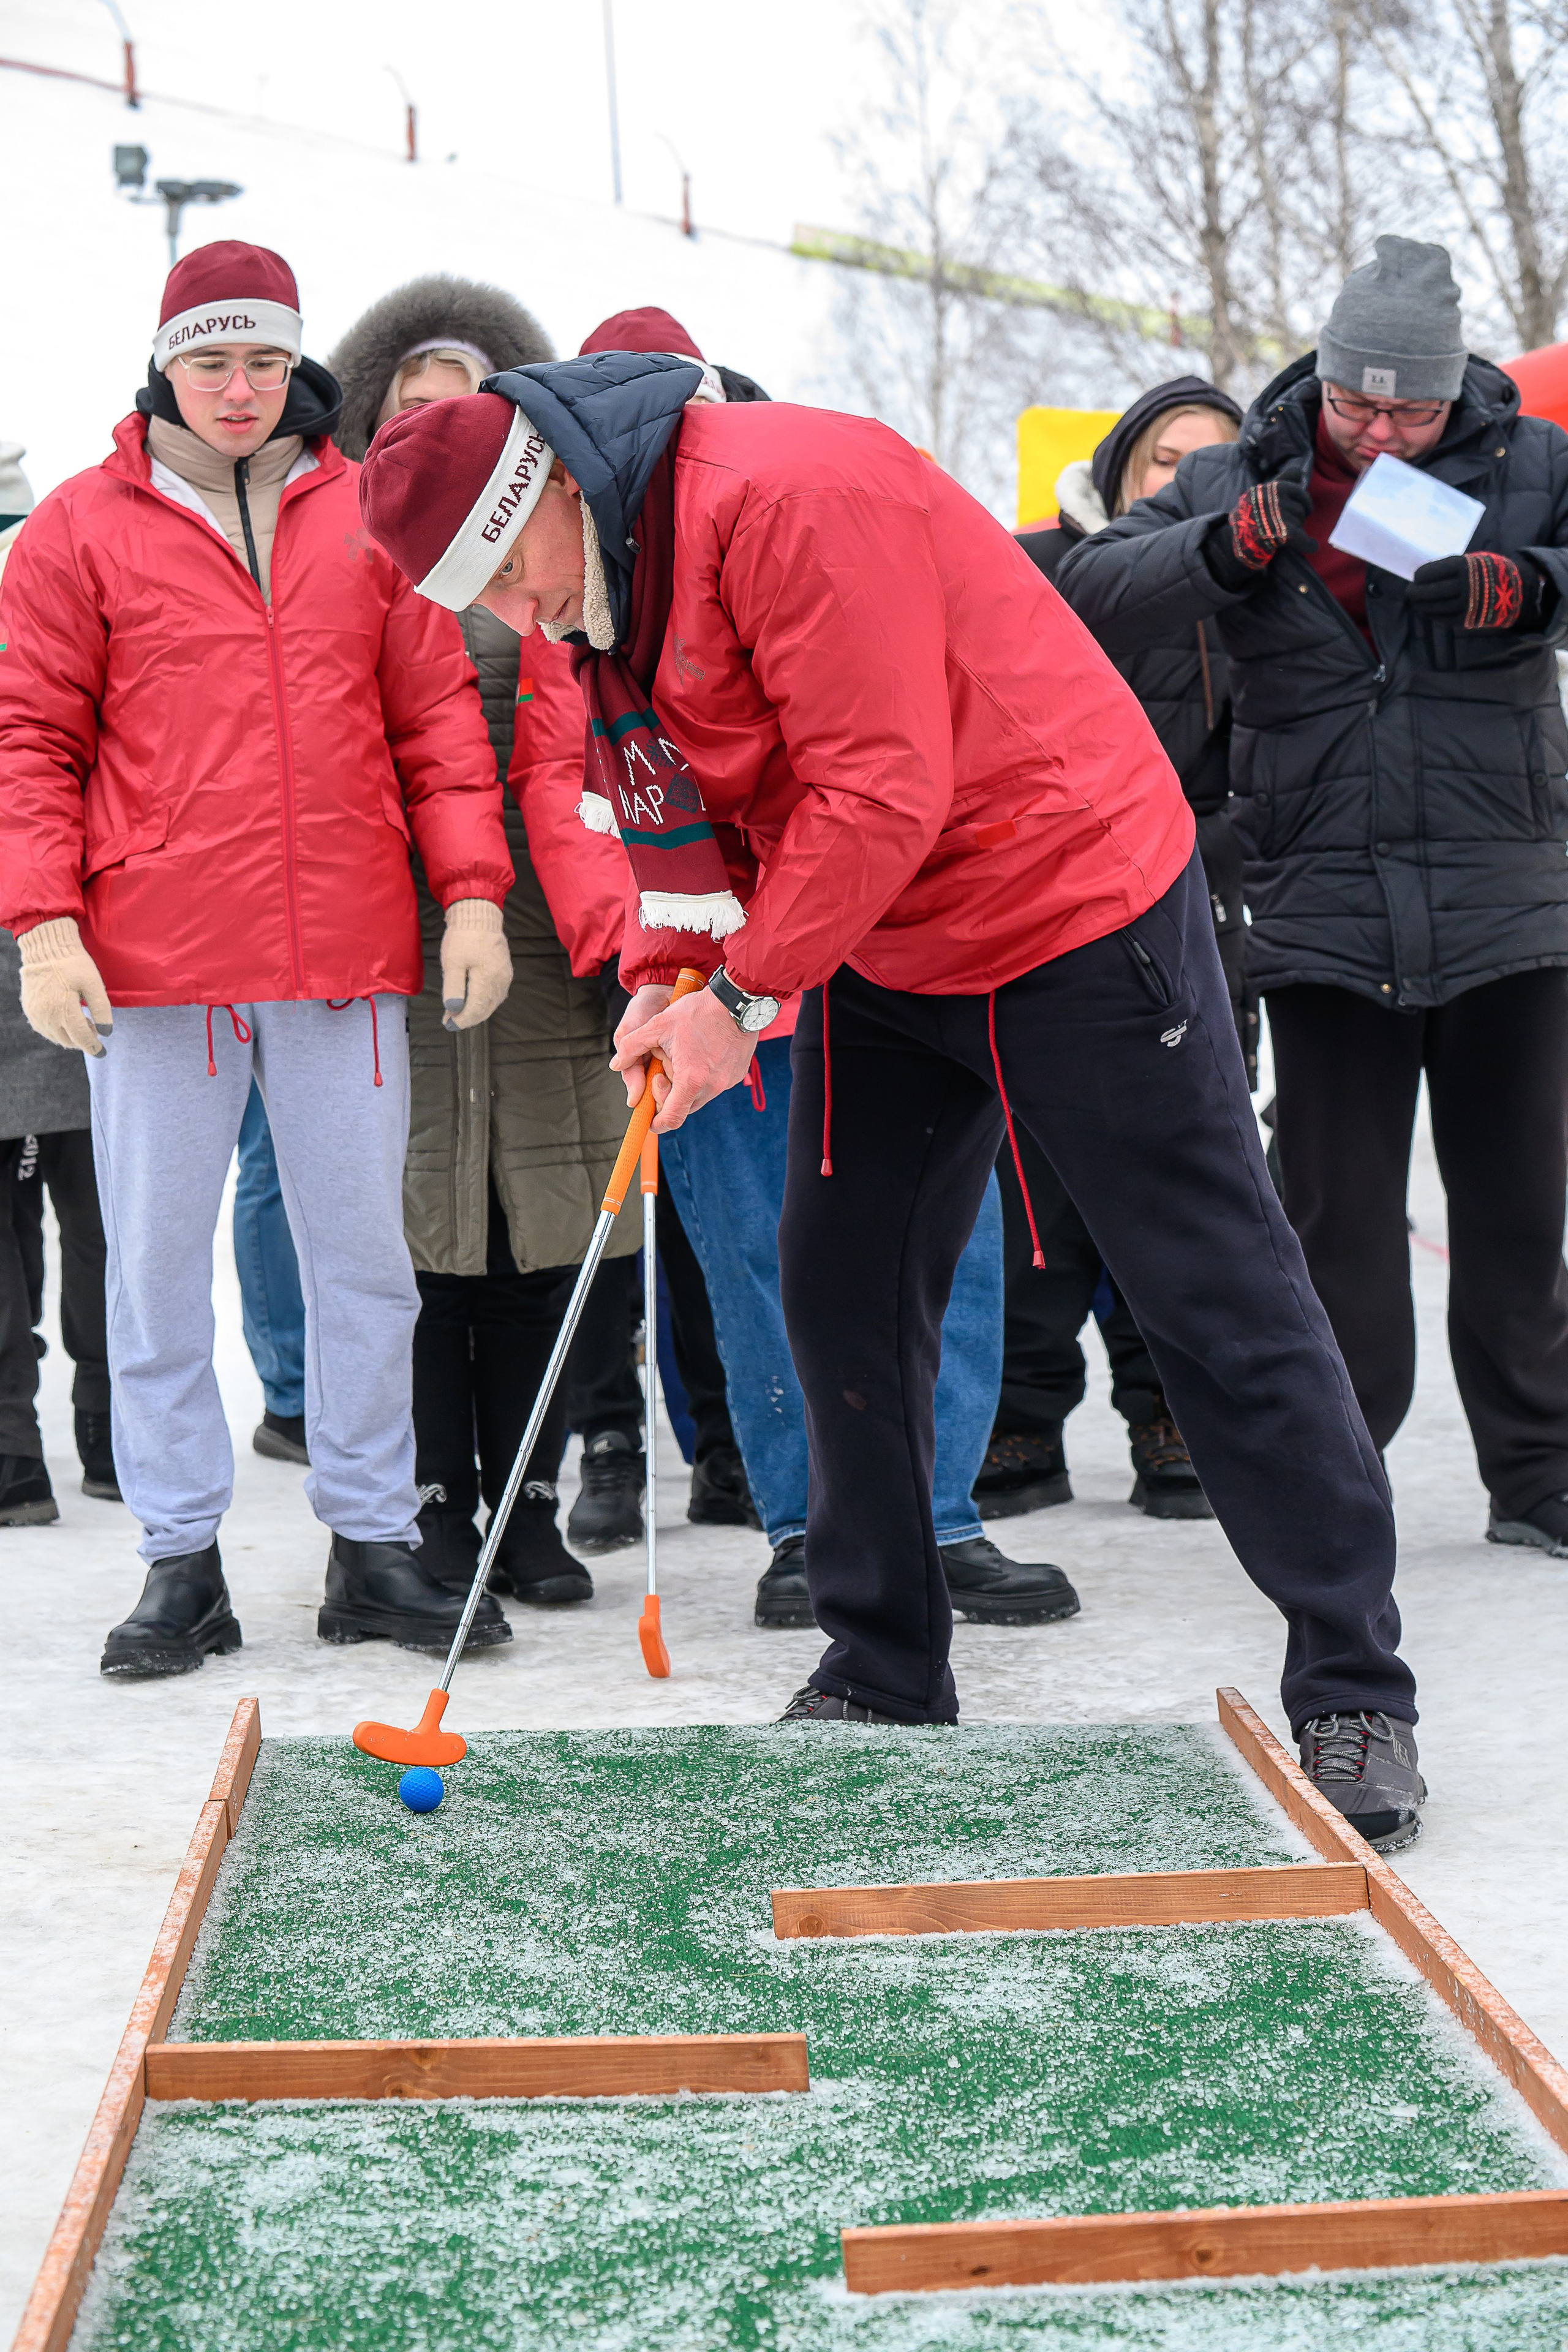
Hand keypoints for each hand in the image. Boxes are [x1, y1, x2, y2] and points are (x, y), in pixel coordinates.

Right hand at [17, 918, 111, 1055]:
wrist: (46, 949)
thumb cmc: (73, 964)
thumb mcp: (93, 983)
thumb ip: (101, 1009)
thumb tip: (106, 1033)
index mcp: (64, 1009)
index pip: (81, 1037)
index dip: (93, 1047)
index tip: (103, 1052)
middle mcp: (47, 1016)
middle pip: (68, 1040)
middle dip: (84, 1040)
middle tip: (94, 1028)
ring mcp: (36, 1014)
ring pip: (56, 1037)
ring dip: (71, 1037)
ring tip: (83, 1022)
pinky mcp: (30, 1010)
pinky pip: (45, 1029)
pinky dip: (58, 1031)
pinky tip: (67, 1021)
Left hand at [440, 898, 511, 1029]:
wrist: (479, 914)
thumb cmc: (463, 937)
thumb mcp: (452, 962)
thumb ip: (454, 987)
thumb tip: (454, 1010)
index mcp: (487, 980)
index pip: (476, 1009)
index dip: (462, 1020)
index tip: (448, 1024)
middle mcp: (500, 981)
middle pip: (485, 1009)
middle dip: (468, 1018)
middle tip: (451, 1021)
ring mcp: (504, 976)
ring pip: (492, 1003)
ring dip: (476, 1011)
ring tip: (460, 1013)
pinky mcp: (505, 971)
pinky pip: (496, 994)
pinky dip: (485, 1002)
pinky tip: (475, 1001)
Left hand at [611, 982, 757, 1131]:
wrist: (737, 1000)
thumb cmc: (697, 1011)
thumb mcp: (658, 1024)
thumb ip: (631, 1046)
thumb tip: (615, 1064)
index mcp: (691, 1080)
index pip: (671, 1118)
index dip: (656, 1123)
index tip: (648, 1117)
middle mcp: (712, 1087)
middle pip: (683, 1108)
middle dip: (668, 1094)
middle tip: (663, 1066)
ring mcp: (727, 1082)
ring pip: (699, 1096)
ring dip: (685, 1084)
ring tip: (683, 1054)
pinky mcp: (737, 1074)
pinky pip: (714, 1085)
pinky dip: (702, 1076)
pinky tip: (699, 1052)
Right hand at [1206, 477, 1314, 591]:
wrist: (1238, 537)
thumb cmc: (1250, 513)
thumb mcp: (1262, 491)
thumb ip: (1282, 479)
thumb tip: (1301, 473)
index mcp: (1276, 487)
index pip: (1299, 489)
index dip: (1302, 498)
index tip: (1299, 505)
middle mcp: (1279, 498)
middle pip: (1302, 506)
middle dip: (1299, 515)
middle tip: (1289, 522)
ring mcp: (1282, 515)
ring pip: (1301, 521)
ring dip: (1298, 528)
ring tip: (1284, 533)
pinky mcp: (1285, 532)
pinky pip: (1305, 539)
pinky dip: (1309, 544)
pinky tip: (1312, 545)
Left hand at [1407, 550, 1537, 630]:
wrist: (1513, 590)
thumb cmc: (1486, 571)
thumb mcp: (1471, 560)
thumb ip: (1450, 567)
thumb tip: (1423, 577)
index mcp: (1463, 567)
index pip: (1431, 573)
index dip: (1421, 575)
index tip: (1416, 576)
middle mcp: (1463, 586)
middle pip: (1430, 591)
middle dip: (1416, 592)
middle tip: (1410, 591)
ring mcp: (1464, 604)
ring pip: (1434, 606)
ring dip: (1421, 605)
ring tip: (1416, 601)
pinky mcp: (1465, 620)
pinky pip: (1442, 618)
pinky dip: (1431, 614)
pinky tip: (1426, 610)